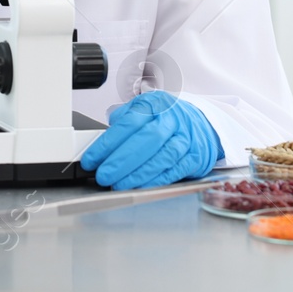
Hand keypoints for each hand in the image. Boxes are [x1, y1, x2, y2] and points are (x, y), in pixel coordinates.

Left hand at [80, 90, 221, 189]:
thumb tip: (102, 136)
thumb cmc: (166, 118)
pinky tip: (141, 186)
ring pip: (162, 157)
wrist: (201, 122)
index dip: (108, 143)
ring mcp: (186, 138)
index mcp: (155, 105)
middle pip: (146, 140)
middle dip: (122, 160)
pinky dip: (156, 181)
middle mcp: (172, 119)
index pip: (128, 124)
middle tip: (104, 175)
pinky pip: (174, 170)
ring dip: (138, 174)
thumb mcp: (144, 109)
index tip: (91, 159)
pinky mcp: (195, 156)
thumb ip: (123, 119)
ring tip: (119, 184)